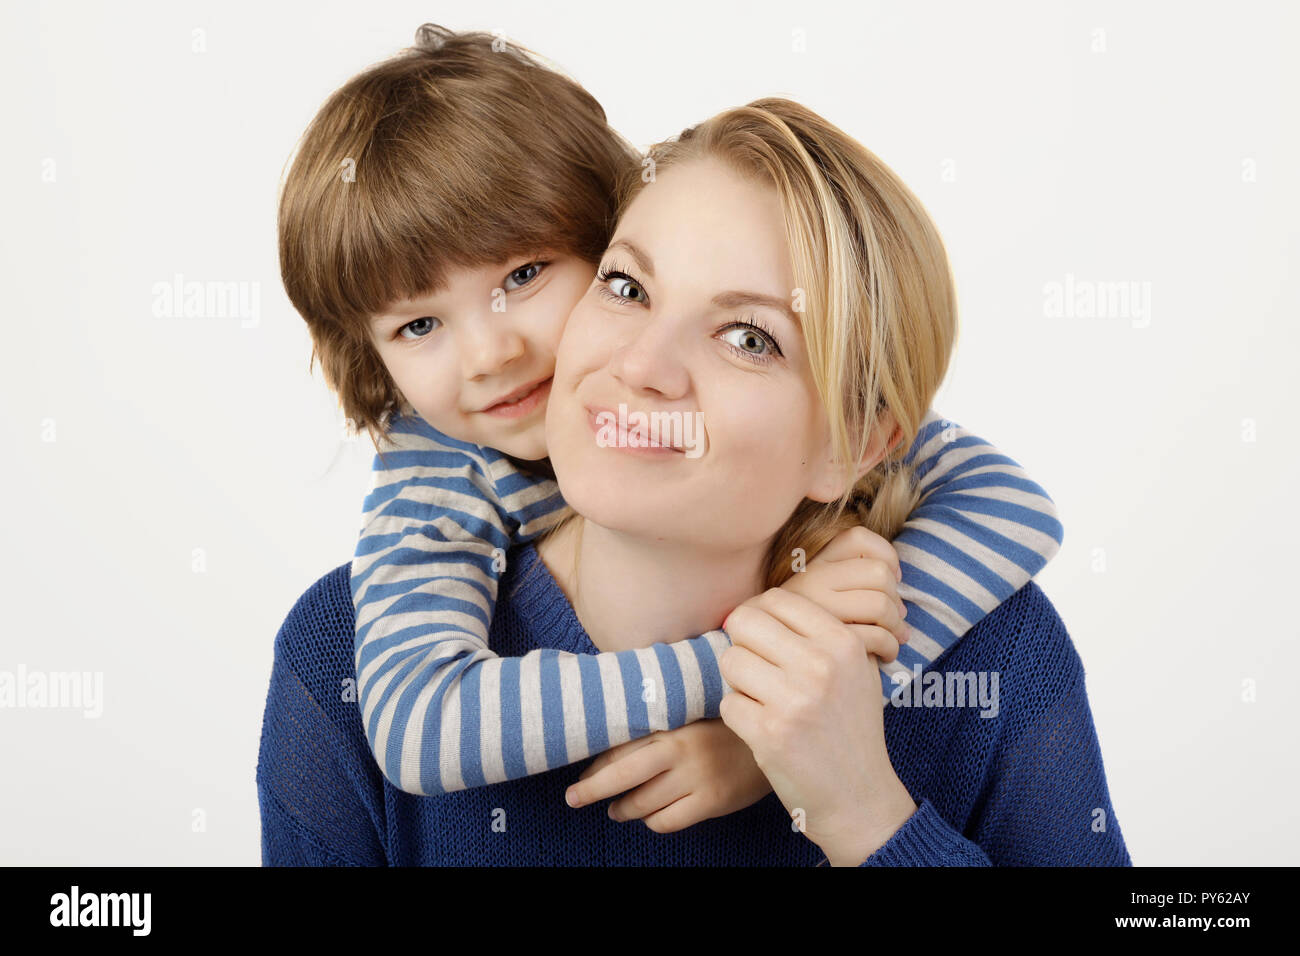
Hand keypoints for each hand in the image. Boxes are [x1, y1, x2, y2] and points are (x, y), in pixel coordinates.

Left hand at [563, 720, 771, 831]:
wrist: (770, 743)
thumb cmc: (722, 728)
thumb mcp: (689, 716)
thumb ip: (658, 726)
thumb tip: (611, 742)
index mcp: (673, 724)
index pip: (622, 746)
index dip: (596, 765)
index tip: (580, 775)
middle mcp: (681, 749)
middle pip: (622, 773)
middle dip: (592, 788)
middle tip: (573, 798)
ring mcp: (696, 777)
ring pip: (643, 803)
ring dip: (623, 809)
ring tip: (617, 810)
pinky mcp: (711, 802)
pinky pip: (667, 821)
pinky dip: (652, 822)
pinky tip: (650, 817)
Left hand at [718, 561, 917, 864]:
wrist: (858, 796)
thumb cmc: (851, 727)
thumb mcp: (857, 670)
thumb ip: (819, 633)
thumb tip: (763, 603)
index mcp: (843, 642)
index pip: (776, 599)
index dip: (760, 615)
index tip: (761, 637)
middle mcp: (820, 665)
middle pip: (744, 622)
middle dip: (742, 643)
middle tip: (754, 666)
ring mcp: (793, 700)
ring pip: (730, 660)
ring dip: (738, 681)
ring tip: (761, 698)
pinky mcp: (768, 734)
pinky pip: (728, 703)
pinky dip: (738, 715)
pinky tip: (762, 727)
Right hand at [780, 525, 909, 654]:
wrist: (766, 669)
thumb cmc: (806, 635)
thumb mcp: (817, 597)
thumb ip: (848, 580)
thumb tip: (898, 583)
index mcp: (809, 564)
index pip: (857, 538)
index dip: (886, 554)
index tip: (892, 579)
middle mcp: (809, 580)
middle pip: (878, 572)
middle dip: (896, 598)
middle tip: (896, 619)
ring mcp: (815, 610)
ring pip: (881, 604)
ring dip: (897, 625)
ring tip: (897, 639)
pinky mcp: (824, 640)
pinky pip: (875, 635)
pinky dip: (890, 645)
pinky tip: (886, 654)